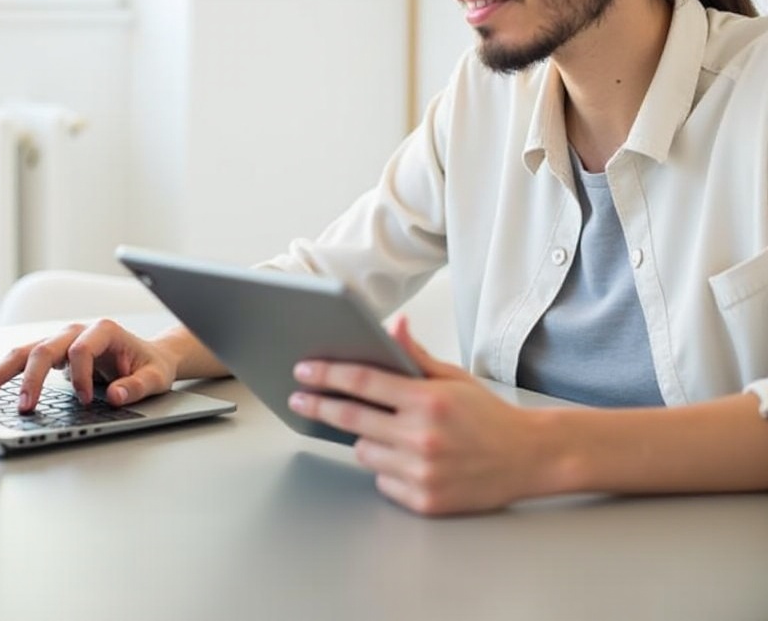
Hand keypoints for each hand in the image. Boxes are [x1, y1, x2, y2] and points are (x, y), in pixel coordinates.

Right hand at [0, 319, 177, 412]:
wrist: (149, 357)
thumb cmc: (151, 365)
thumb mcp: (155, 377)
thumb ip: (137, 387)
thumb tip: (115, 397)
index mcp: (103, 330)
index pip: (80, 349)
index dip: (81, 376)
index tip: (87, 400)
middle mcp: (77, 331)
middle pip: (45, 347)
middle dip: (32, 378)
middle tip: (26, 407)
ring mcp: (61, 341)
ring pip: (25, 351)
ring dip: (4, 373)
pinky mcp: (52, 355)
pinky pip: (23, 361)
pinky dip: (6, 375)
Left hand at [287, 315, 545, 514]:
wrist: (528, 459)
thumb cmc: (487, 415)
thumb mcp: (453, 378)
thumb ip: (416, 355)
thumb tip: (393, 325)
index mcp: (428, 400)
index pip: (364, 381)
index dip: (328, 374)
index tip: (303, 370)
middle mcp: (422, 437)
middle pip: (351, 418)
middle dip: (319, 405)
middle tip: (298, 398)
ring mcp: (422, 472)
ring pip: (364, 452)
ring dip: (365, 440)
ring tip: (386, 432)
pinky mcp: (424, 501)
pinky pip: (383, 481)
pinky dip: (387, 469)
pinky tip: (407, 460)